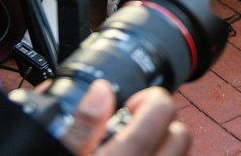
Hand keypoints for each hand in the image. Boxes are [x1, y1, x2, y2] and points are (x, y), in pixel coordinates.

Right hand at [58, 80, 189, 155]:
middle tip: (132, 126)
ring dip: (162, 142)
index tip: (131, 104)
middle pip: (181, 133)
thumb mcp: (59, 151)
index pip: (163, 111)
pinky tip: (137, 155)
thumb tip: (101, 91)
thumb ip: (80, 126)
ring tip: (133, 142)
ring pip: (180, 152)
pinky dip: (160, 155)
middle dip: (161, 123)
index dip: (149, 98)